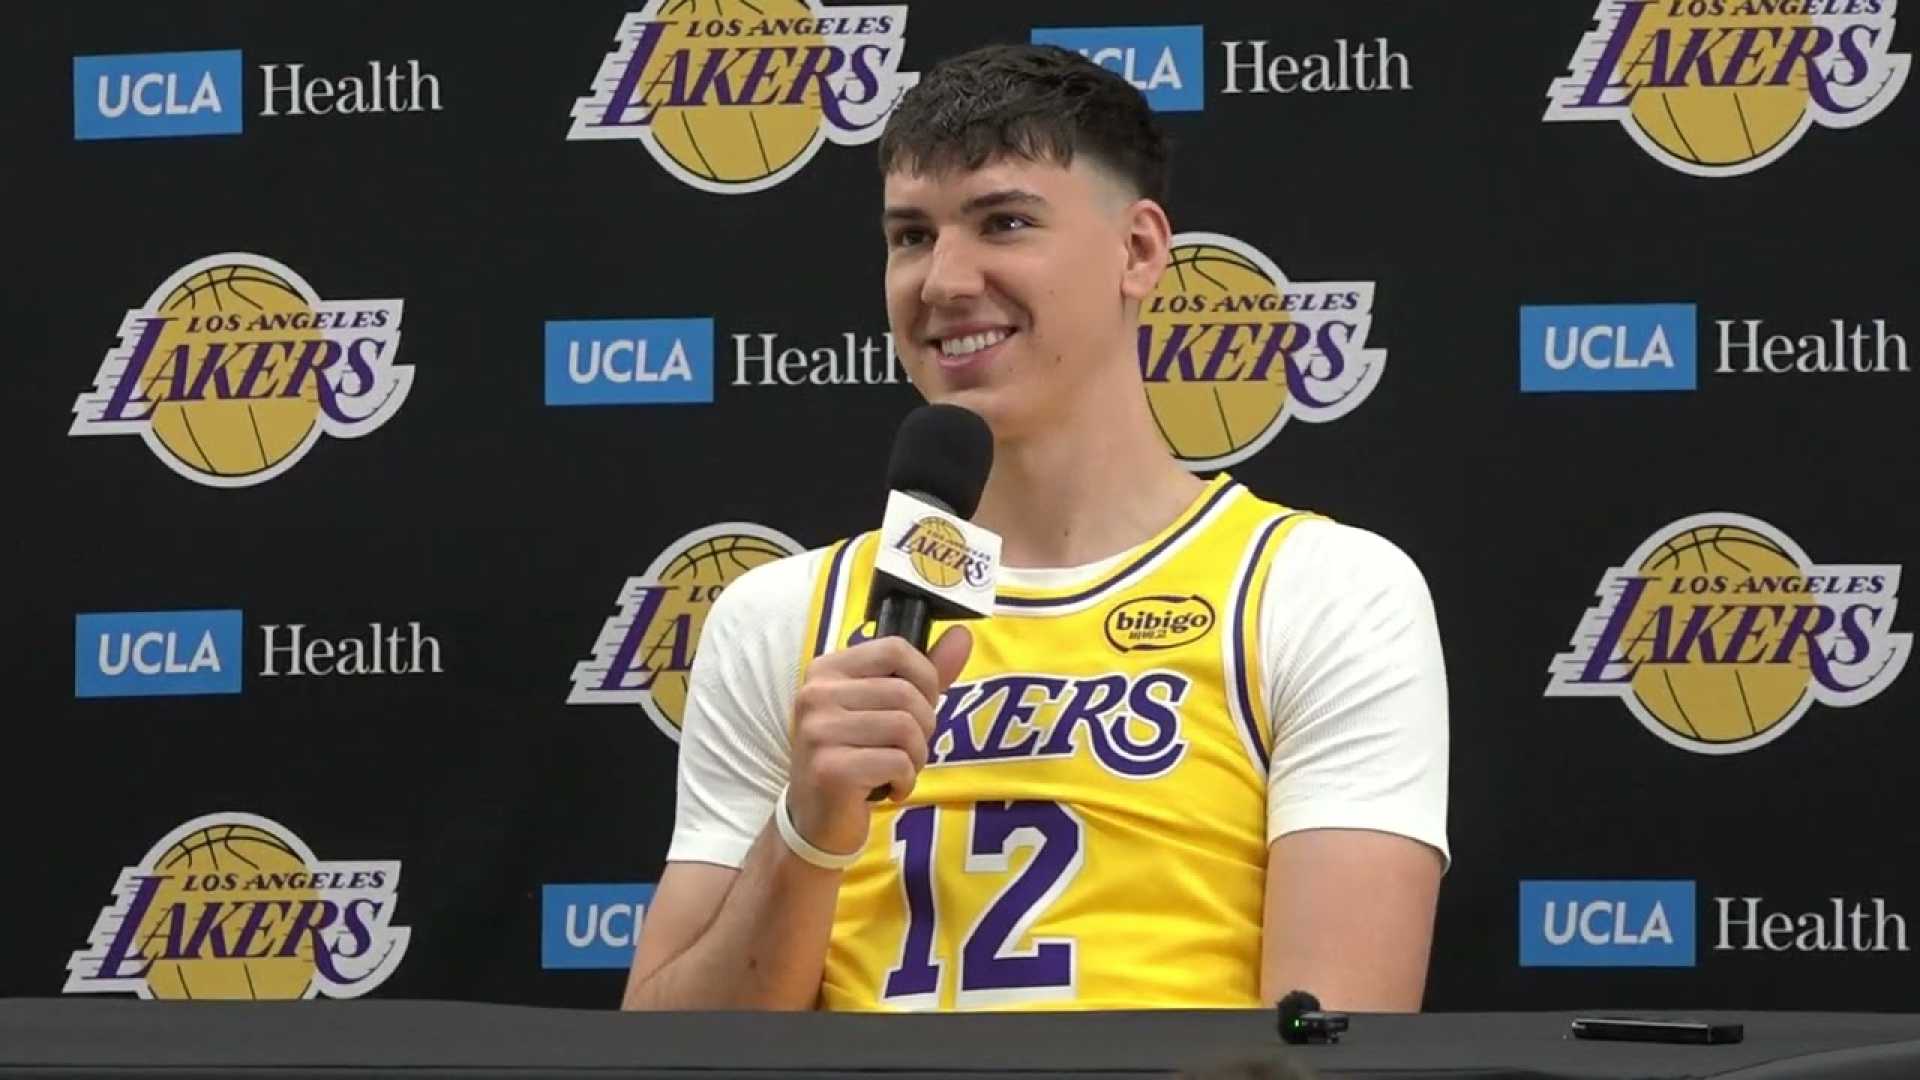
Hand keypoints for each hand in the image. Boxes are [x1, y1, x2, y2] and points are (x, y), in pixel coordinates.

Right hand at [785, 626, 971, 857]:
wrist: (816, 819)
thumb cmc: (855, 756)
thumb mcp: (884, 709)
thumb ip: (923, 674)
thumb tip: (963, 634)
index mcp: (827, 670)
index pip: (894, 649)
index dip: (924, 678)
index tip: (920, 706)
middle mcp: (816, 694)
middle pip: (905, 693)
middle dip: (923, 726)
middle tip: (907, 749)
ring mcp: (819, 731)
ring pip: (905, 728)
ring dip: (916, 756)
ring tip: (899, 769)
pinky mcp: (829, 768)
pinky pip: (897, 763)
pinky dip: (906, 780)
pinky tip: (890, 788)